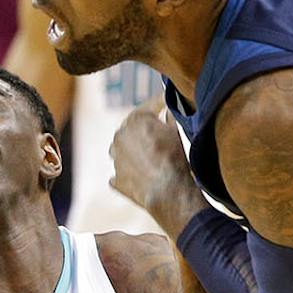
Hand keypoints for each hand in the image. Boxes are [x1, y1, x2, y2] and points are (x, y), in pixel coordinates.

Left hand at [109, 97, 207, 237]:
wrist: (168, 190)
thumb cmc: (174, 158)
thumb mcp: (176, 131)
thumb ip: (170, 117)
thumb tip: (168, 110)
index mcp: (135, 120)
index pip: (149, 107)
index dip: (160, 104)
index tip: (165, 102)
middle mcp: (120, 136)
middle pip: (133, 128)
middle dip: (145, 128)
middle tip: (158, 130)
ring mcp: (116, 159)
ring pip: (124, 149)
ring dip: (134, 150)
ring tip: (150, 155)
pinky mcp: (117, 179)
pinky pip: (122, 172)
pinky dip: (130, 172)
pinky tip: (141, 174)